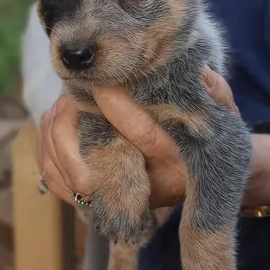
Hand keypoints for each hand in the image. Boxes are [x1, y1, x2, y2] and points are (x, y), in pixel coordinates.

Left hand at [37, 66, 238, 210]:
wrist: (209, 175)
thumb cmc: (212, 134)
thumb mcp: (223, 111)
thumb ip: (213, 90)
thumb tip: (195, 68)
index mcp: (176, 163)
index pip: (142, 134)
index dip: (117, 105)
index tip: (100, 80)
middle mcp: (144, 190)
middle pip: (89, 171)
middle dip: (68, 128)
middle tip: (68, 95)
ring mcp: (121, 200)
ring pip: (68, 178)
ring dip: (53, 136)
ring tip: (60, 104)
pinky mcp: (101, 202)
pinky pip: (59, 184)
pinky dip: (46, 152)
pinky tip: (52, 123)